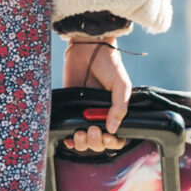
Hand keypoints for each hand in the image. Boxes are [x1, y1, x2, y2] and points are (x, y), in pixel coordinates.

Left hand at [62, 37, 132, 152]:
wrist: (88, 47)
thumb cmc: (109, 64)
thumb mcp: (121, 84)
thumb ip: (119, 107)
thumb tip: (112, 129)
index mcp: (116, 111)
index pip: (117, 136)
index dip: (112, 142)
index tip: (107, 137)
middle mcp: (101, 115)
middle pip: (99, 142)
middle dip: (96, 142)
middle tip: (93, 130)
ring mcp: (85, 113)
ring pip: (85, 140)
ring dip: (83, 142)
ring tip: (80, 133)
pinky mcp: (70, 107)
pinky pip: (69, 129)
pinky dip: (69, 139)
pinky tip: (69, 139)